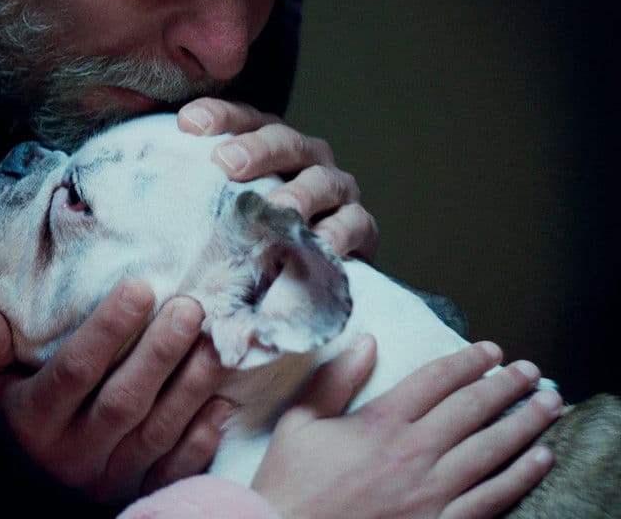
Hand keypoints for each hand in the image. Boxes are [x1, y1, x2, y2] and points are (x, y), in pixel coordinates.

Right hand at [0, 280, 232, 504]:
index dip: (108, 329)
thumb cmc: (15, 412)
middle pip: (124, 401)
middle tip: (191, 307)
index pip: (75, 370)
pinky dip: (204, 436)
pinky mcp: (140, 494)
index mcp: (33, 421)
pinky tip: (223, 398)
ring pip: (159, 432)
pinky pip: (178, 469)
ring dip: (193, 385)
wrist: (26, 485)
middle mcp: (72, 455)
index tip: (140, 287)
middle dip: (161, 352)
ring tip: (217, 340)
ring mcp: (110, 480)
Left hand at [177, 97, 377, 260]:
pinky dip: (339, 234)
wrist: (301, 277)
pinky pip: (355, 225)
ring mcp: (335, 192)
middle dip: (256, 149)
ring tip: (278, 209)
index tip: (187, 124)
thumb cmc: (245, 236)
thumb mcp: (208, 211)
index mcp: (266, 144)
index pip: (242, 119)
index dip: (218, 117)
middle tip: (225, 164)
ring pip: (323, 180)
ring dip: (299, 194)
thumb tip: (101, 199)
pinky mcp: (360, 228)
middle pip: (284, 142)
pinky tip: (319, 245)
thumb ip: (175, 195)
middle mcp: (304, 159)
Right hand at [253, 339, 559, 518]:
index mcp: (379, 423)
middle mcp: (413, 452)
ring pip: (491, 448)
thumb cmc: (291, 483)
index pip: (435, 380)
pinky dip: (520, 475)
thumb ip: (334, 380)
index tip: (490, 350)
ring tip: (547, 402)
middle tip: (529, 370)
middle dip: (506, 384)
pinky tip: (540, 457)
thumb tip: (367, 342)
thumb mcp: (299, 423)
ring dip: (524, 421)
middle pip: (472, 408)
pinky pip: (492, 496)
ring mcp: (431, 490)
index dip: (467, 360)